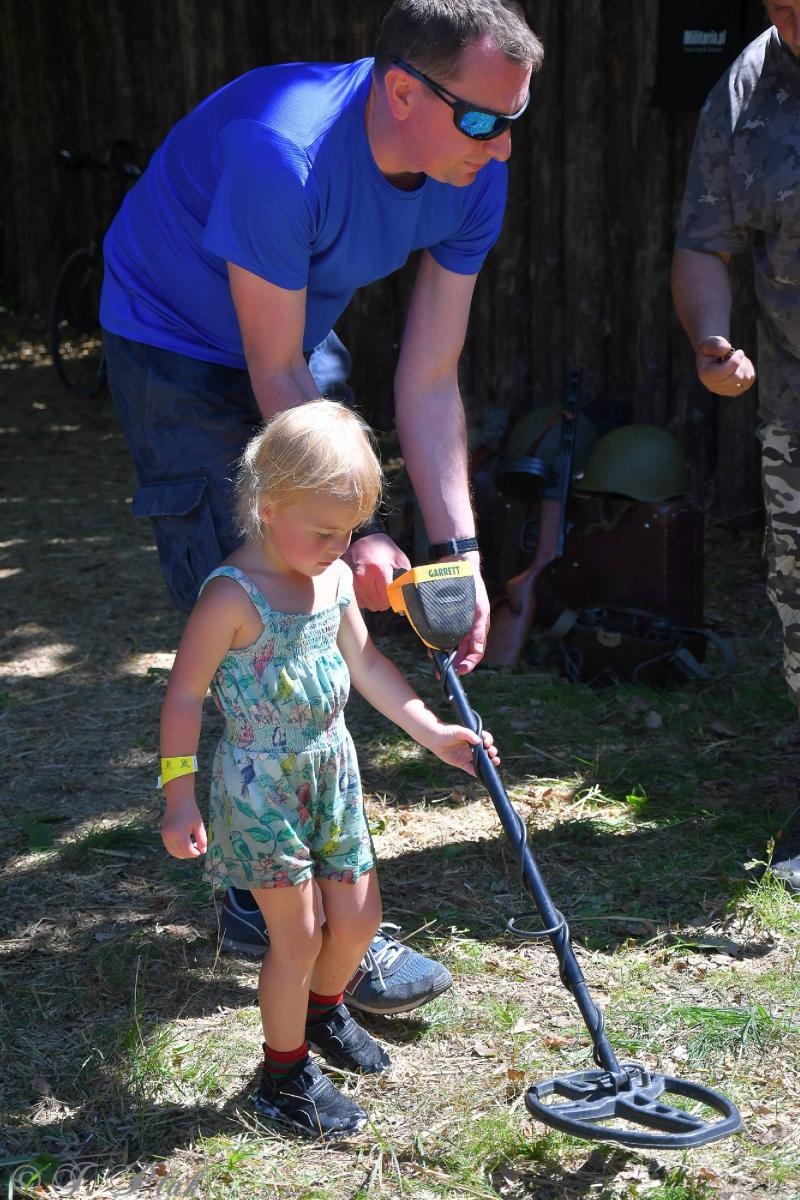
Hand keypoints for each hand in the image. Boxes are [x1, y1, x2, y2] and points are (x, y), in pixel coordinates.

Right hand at [161, 795, 207, 858]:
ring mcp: (165, 835)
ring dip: (182, 853)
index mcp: (180, 834)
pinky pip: (169, 846)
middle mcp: (170, 837)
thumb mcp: (199, 825)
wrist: (178, 800)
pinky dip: (176, 849)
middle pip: (180, 853)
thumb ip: (202, 839)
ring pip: (173, 852)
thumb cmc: (191, 811)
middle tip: (197, 848)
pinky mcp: (163, 833)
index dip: (195, 853)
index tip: (201, 851)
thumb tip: (203, 851)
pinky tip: (184, 843)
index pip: (187, 851)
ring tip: (190, 846)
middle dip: (189, 854)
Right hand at [346, 532, 410, 609]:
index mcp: (379, 570)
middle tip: (387, 591)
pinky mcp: (347, 584)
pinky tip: (369, 589)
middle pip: (378, 604)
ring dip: (375, 601)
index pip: (387, 597)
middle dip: (385, 600)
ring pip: (369, 605)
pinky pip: (360, 602)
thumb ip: (405, 577)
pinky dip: (366, 599)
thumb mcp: (399, 559)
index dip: (394, 598)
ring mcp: (353, 582)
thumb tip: (406, 593)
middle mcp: (363, 578)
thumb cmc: (382, 548)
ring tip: (377, 588)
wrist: (361, 538)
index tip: (395, 594)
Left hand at [427, 723, 499, 776]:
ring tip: (495, 762)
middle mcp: (473, 747)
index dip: (489, 741)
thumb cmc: (447, 732)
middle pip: (487, 751)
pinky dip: (477, 773)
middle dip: (492, 752)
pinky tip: (482, 774)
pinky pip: (472, 769)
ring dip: (489, 763)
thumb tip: (479, 741)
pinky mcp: (463, 763)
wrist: (435, 739)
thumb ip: (468, 734)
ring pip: (482, 761)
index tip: (487, 743)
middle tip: (492, 753)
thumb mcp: (458, 731)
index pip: (486, 739)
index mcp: (474, 738)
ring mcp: (468, 756)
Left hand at [447, 551, 488, 674]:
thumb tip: (477, 649)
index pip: (477, 651)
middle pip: (463, 651)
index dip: (469, 663)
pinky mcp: (449, 617)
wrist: (459, 565)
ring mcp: (460, 623)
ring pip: (453, 645)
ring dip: (446, 654)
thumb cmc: (472, 586)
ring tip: (436, 661)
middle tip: (442, 671)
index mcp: (479, 627)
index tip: (459, 670)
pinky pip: (444, 634)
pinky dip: (439, 642)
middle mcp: (470, 627)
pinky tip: (431, 647)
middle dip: (454, 663)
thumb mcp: (479, 609)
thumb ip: (478, 630)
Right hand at [696, 336, 755, 396]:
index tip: (739, 351)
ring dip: (745, 365)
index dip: (735, 361)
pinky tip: (741, 365)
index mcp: (706, 374)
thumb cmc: (712, 349)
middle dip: (742, 363)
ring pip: (745, 380)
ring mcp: (725, 391)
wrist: (712, 357)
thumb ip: (716, 345)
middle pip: (737, 377)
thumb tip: (727, 348)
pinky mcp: (735, 391)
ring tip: (739, 359)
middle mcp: (713, 386)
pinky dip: (749, 370)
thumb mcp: (711, 343)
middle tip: (739, 353)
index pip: (724, 373)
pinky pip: (749, 380)